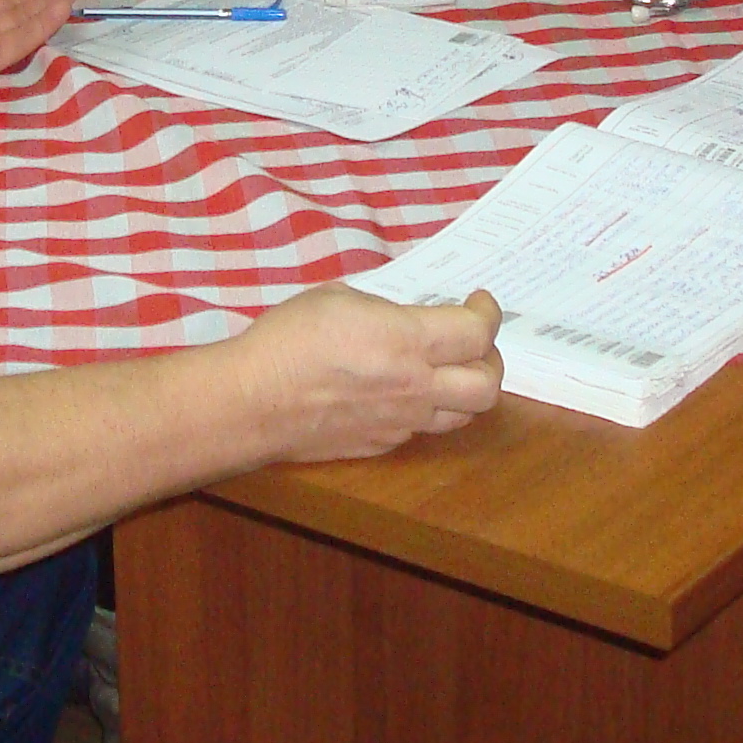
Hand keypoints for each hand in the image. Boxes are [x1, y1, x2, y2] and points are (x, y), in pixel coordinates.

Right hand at [236, 283, 503, 462]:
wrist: (251, 402)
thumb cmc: (287, 340)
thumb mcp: (338, 298)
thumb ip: (383, 310)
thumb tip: (402, 318)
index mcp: (406, 342)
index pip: (476, 334)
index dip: (487, 314)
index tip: (478, 302)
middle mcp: (414, 388)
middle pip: (487, 386)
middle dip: (491, 359)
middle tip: (473, 342)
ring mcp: (400, 422)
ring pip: (463, 416)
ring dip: (465, 390)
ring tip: (447, 370)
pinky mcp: (380, 445)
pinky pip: (422, 429)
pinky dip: (427, 409)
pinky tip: (403, 392)